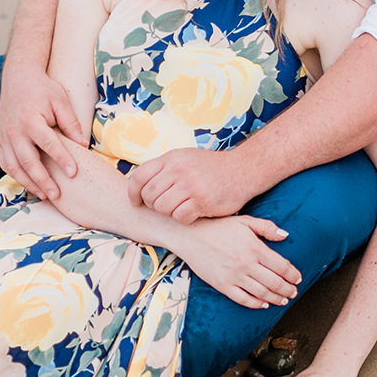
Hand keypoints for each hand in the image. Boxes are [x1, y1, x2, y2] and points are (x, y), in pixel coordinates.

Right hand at [0, 66, 86, 200]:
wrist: (18, 78)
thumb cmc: (43, 89)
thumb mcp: (60, 100)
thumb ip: (70, 123)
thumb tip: (82, 145)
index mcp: (31, 120)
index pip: (48, 144)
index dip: (61, 159)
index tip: (73, 172)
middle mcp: (14, 131)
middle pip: (28, 162)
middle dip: (43, 181)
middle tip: (57, 194)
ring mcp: (5, 138)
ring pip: (14, 167)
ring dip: (29, 183)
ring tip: (45, 195)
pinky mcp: (1, 141)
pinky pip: (6, 163)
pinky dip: (16, 176)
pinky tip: (29, 184)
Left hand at [127, 147, 258, 223]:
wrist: (243, 169)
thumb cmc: (211, 167)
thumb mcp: (185, 158)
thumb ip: (164, 168)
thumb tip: (139, 185)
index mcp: (171, 158)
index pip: (139, 176)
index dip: (133, 192)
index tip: (136, 202)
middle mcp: (178, 170)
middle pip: (149, 195)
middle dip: (153, 205)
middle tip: (166, 205)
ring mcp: (190, 185)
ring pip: (162, 208)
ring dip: (168, 212)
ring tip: (180, 207)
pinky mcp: (202, 200)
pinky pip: (179, 217)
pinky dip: (183, 219)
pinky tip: (192, 213)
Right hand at [174, 216, 299, 309]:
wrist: (190, 235)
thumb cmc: (218, 226)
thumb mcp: (244, 221)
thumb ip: (266, 227)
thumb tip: (286, 236)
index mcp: (254, 248)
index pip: (282, 266)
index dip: (293, 274)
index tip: (298, 278)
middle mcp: (246, 264)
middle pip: (275, 282)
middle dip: (288, 289)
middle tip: (294, 292)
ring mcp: (234, 276)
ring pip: (261, 293)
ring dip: (276, 298)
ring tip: (283, 300)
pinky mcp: (222, 285)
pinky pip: (243, 299)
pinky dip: (256, 304)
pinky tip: (263, 304)